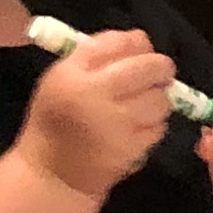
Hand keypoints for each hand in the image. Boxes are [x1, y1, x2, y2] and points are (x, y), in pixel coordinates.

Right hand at [17, 26, 181, 197]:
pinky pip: (159, 126)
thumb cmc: (56, 119)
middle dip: (160, 68)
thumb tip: (141, 39)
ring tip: (144, 103)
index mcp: (72, 73)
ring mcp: (116, 123)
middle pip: (147, 67)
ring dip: (159, 98)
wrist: (52, 172)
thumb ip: (96, 55)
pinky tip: (138, 126)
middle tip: (160, 73)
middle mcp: (95, 94)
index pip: (118, 43)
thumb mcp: (61, 78)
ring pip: (159, 98)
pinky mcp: (131, 148)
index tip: (142, 49)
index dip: (138, 43)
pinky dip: (155, 124)